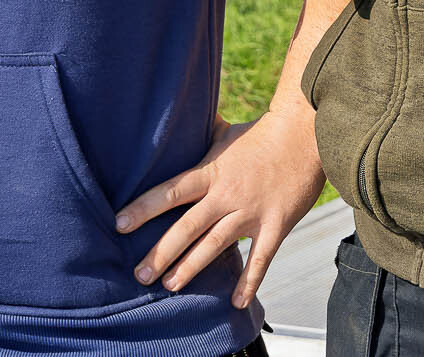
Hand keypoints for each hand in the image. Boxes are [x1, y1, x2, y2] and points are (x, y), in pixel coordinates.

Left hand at [115, 110, 323, 305]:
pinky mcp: (276, 226)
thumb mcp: (223, 132)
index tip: (120, 225)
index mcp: (210, 172)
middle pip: (187, 227)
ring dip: (191, 268)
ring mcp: (250, 213)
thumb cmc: (260, 134)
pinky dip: (249, 282)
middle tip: (139, 275)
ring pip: (215, 245)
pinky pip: (260, 259)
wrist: (304, 136)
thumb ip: (199, 136)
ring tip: (170, 286)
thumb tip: (177, 121)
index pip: (169, 193)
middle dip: (161, 253)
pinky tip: (235, 303)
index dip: (144, 209)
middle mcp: (226, 196)